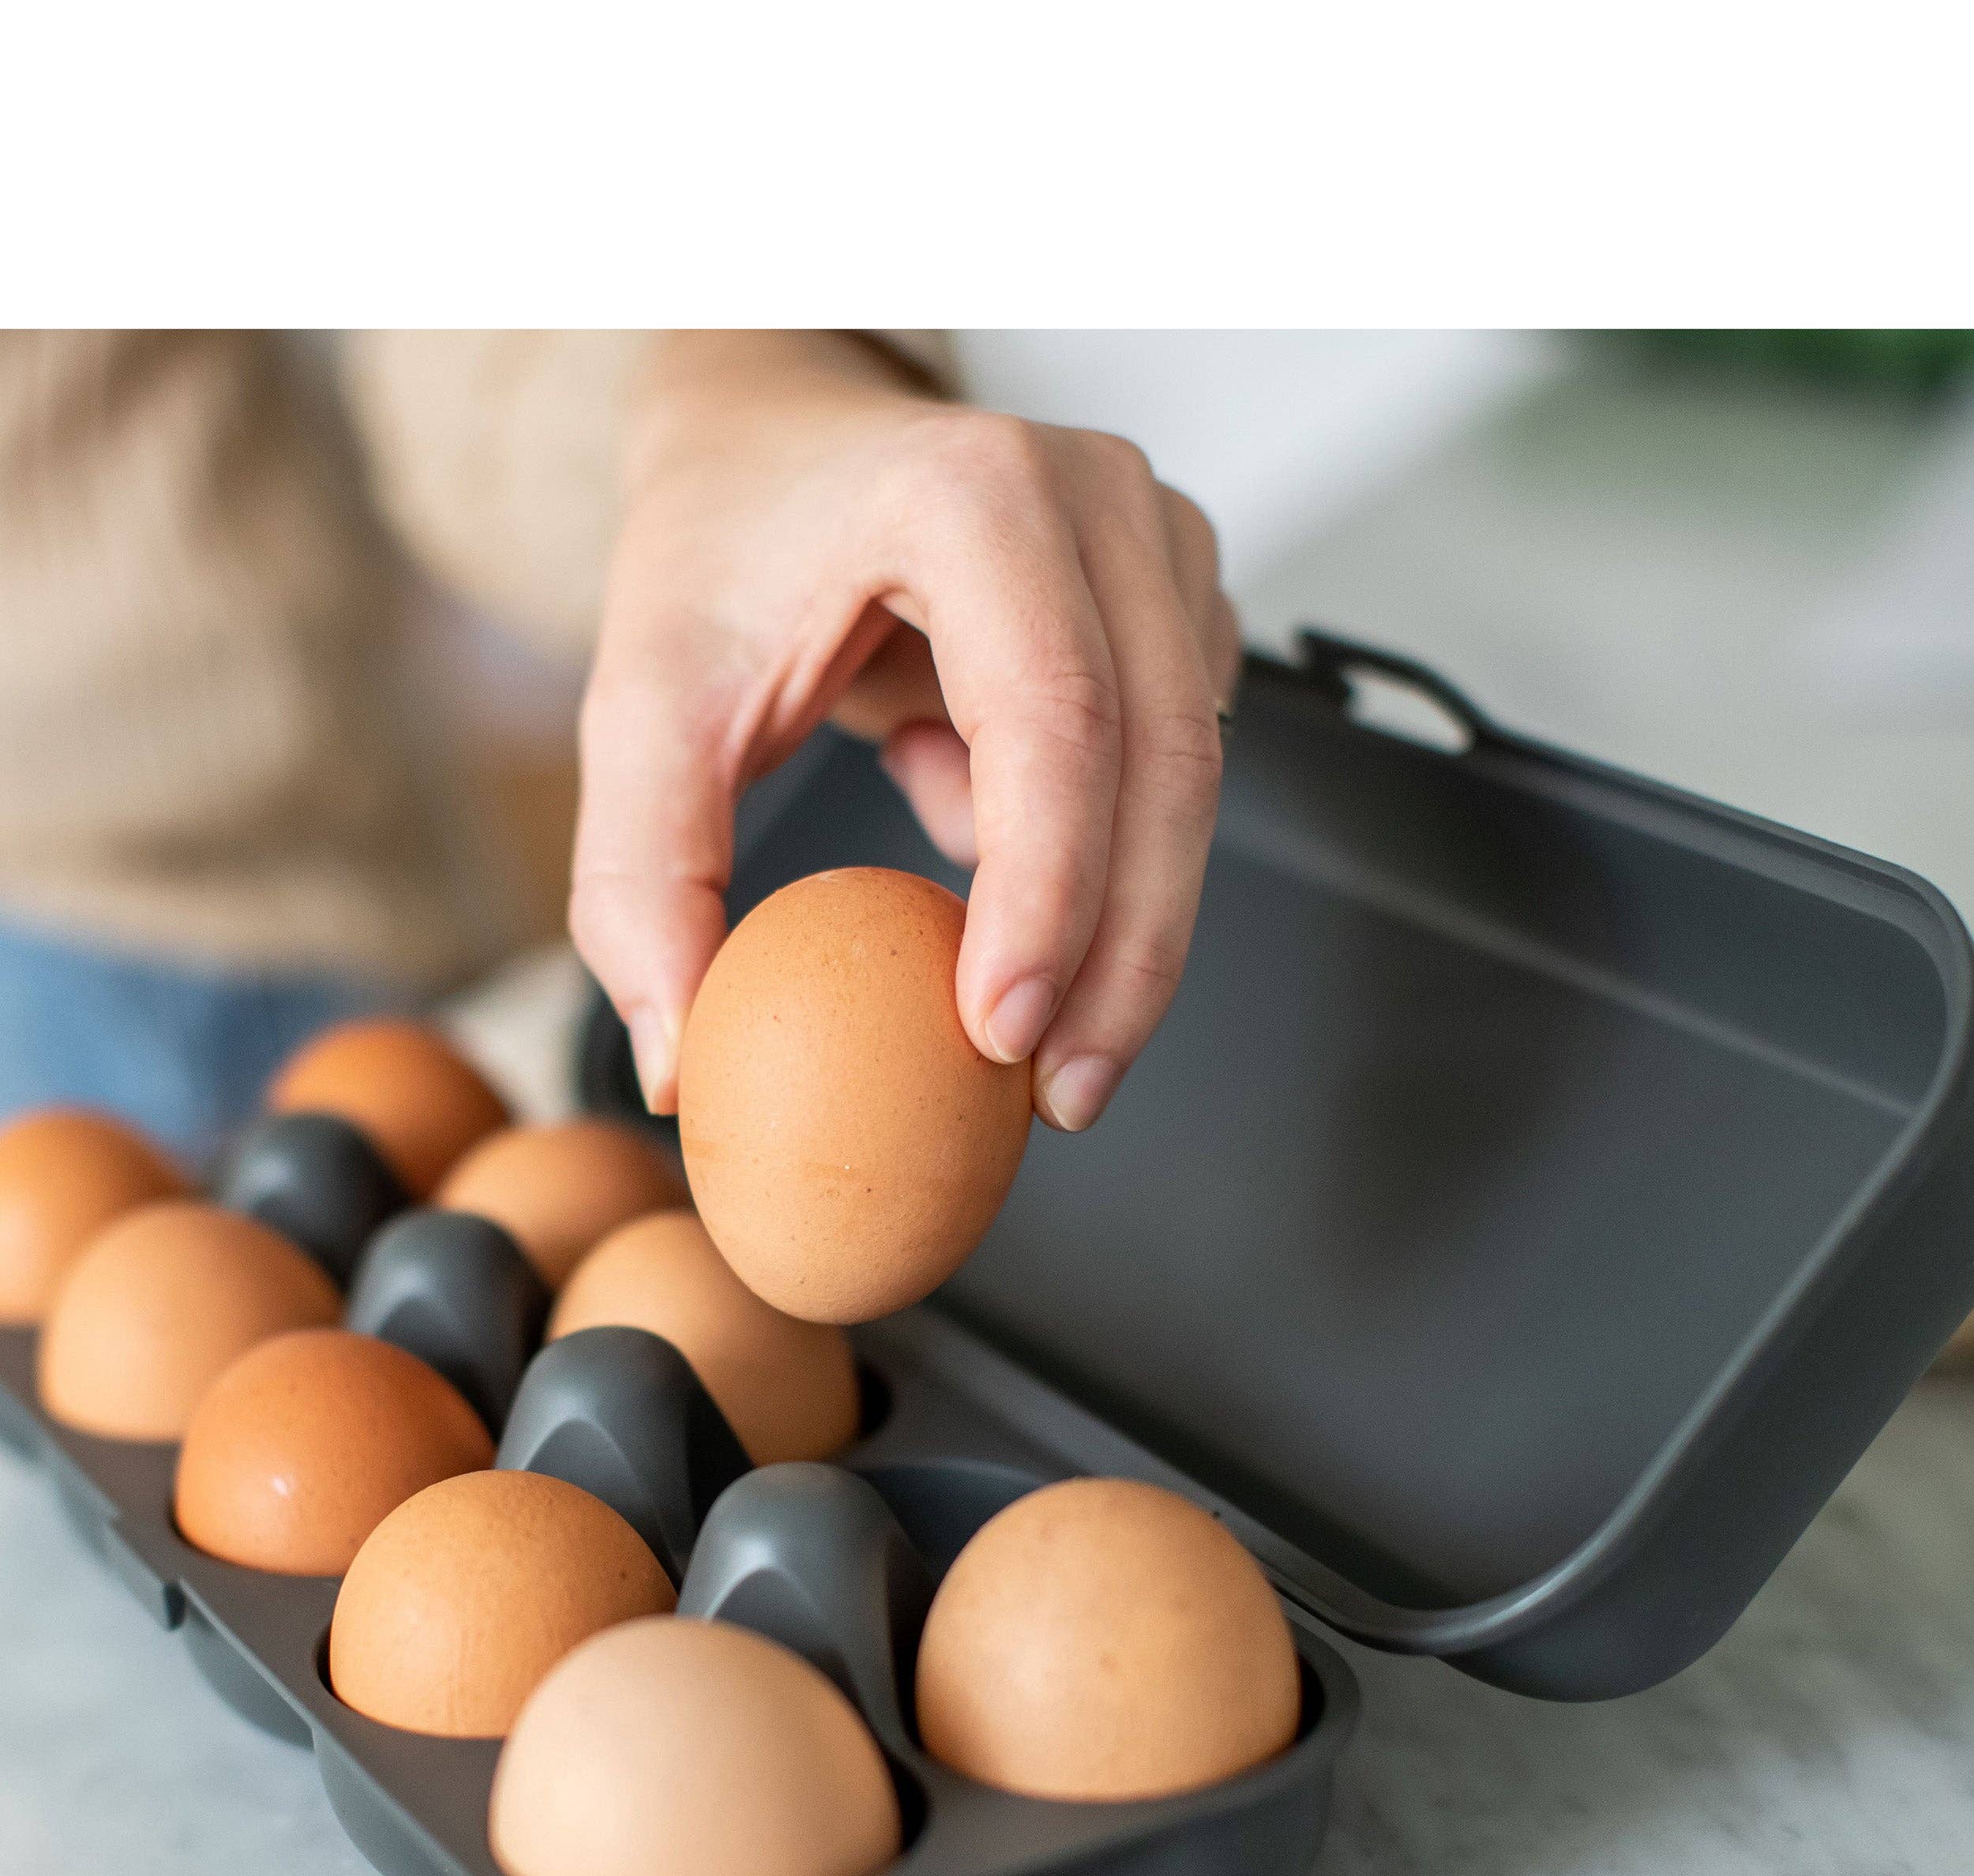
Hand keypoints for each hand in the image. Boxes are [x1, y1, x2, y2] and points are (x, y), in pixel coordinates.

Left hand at [570, 332, 1239, 1128]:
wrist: (776, 435)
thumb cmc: (728, 544)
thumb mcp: (644, 701)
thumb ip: (644, 883)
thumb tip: (684, 1060)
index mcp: (973, 495)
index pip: (1055, 722)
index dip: (1049, 896)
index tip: (1001, 1032)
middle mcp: (1097, 501)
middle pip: (1167, 766)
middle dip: (1123, 962)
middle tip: (1060, 1093)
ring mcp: (1159, 543)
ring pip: (1196, 779)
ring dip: (1126, 929)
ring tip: (1027, 1027)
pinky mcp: (1181, 601)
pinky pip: (1184, 766)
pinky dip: (1112, 858)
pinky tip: (997, 852)